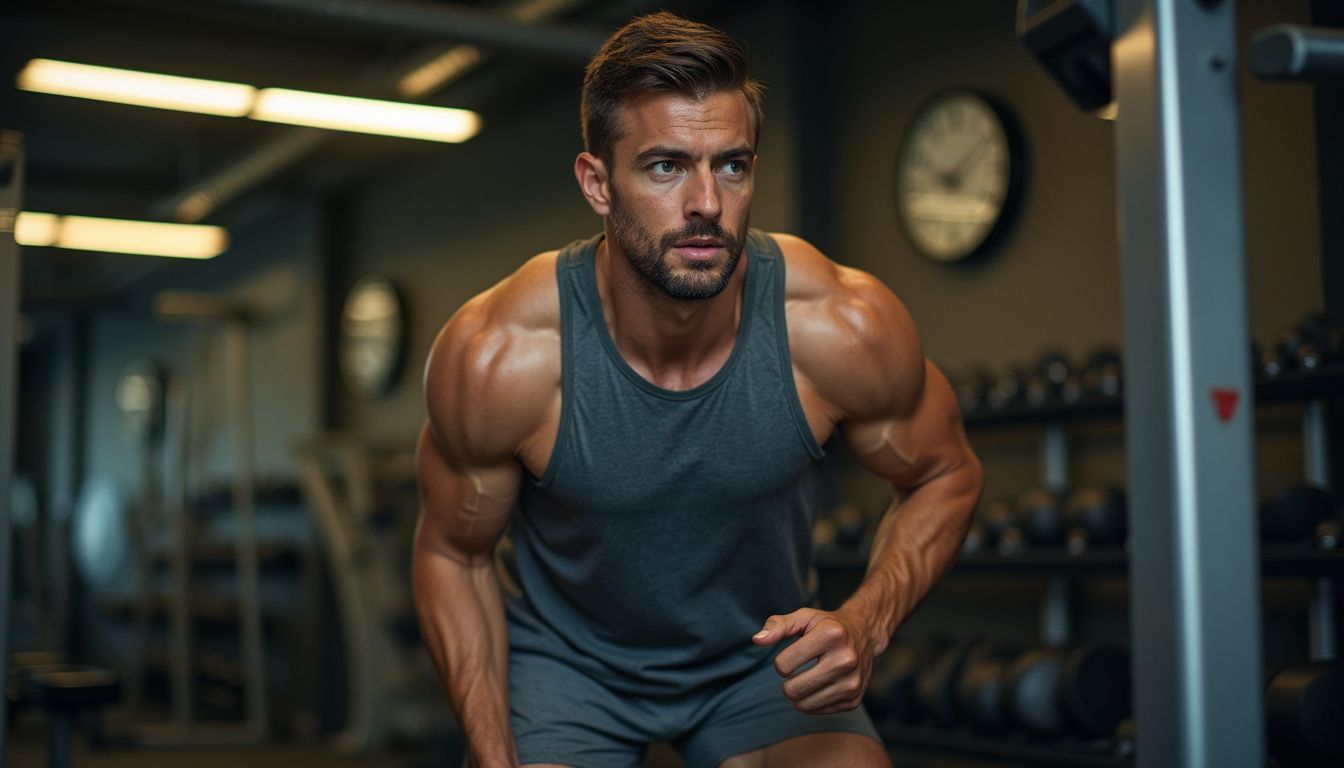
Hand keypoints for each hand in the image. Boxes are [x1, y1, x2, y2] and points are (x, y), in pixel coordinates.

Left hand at [751, 607, 876, 714]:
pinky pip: (817, 711)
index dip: (781, 661)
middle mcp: (846, 660)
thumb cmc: (827, 625)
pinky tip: (822, 685)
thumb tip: (757, 640)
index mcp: (831, 635)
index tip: (794, 654)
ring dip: (798, 694)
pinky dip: (812, 701)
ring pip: (803, 705)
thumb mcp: (803, 617)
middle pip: (792, 690)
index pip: (783, 665)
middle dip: (787, 682)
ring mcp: (852, 683)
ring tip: (808, 678)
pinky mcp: (854, 701)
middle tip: (796, 672)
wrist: (864, 635)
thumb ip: (777, 626)